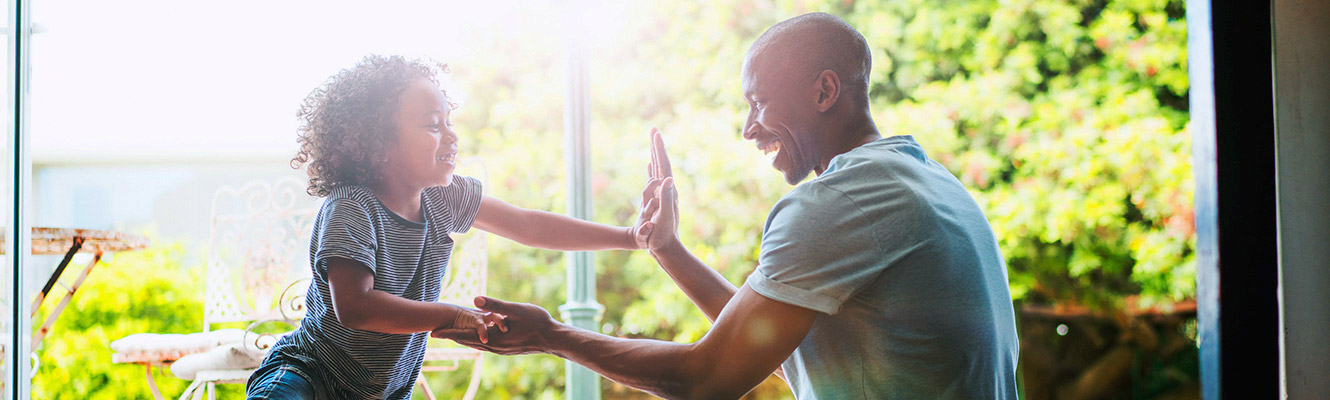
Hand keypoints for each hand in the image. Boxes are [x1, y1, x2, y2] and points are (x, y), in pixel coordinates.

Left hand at [432, 296, 557, 355]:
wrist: (553, 339)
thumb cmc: (537, 322)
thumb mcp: (516, 309)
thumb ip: (495, 304)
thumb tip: (474, 298)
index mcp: (494, 338)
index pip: (465, 335)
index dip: (449, 333)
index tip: (434, 332)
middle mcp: (495, 347)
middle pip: (468, 341)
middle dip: (452, 337)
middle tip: (436, 334)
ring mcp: (501, 350)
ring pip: (477, 344)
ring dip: (464, 339)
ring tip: (453, 336)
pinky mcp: (507, 349)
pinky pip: (487, 346)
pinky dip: (477, 341)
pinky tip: (477, 339)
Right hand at [630, 128, 679, 250]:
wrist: (665, 245)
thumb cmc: (663, 234)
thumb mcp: (664, 216)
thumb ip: (666, 198)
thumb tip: (667, 178)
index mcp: (668, 190)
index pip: (663, 165)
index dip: (659, 148)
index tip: (656, 133)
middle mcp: (667, 189)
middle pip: (661, 163)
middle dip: (657, 146)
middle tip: (654, 130)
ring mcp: (662, 193)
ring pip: (658, 168)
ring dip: (655, 153)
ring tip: (654, 140)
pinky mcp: (657, 198)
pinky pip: (653, 178)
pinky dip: (651, 168)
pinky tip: (649, 164)